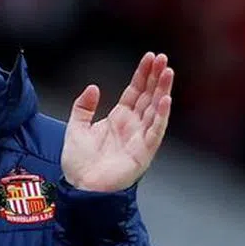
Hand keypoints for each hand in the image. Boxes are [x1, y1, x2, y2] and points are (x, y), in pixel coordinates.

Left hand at [61, 52, 173, 192]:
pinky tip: (166, 100)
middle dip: (156, 77)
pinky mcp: (144, 152)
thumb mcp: (76, 128)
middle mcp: (132, 126)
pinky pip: (156, 131)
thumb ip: (83, 107)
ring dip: (163, 90)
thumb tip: (93, 87)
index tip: (150, 57)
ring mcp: (140, 139)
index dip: (143, 75)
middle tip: (163, 58)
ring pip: (156, 110)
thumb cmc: (79, 164)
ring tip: (168, 72)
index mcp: (118, 119)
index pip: (135, 92)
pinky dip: (162, 115)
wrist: (80, 188)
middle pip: (148, 97)